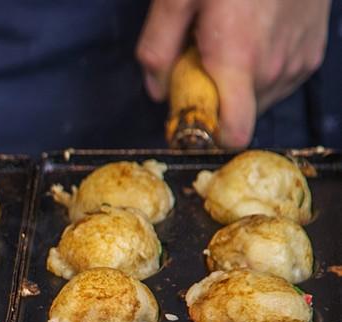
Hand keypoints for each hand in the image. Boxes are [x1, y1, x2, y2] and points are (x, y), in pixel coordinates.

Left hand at [136, 0, 330, 147]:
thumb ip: (157, 49)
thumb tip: (156, 91)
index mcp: (238, 60)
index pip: (233, 133)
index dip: (207, 134)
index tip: (188, 117)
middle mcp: (274, 68)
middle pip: (239, 116)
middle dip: (214, 99)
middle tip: (199, 60)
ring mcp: (298, 61)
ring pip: (260, 100)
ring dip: (239, 85)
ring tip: (227, 42)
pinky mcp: (313, 51)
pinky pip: (281, 80)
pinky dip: (261, 71)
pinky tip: (251, 37)